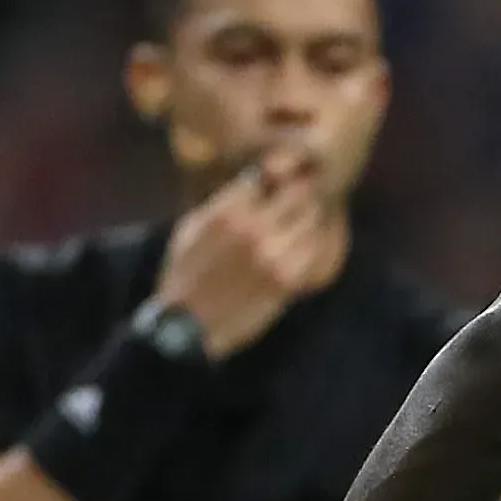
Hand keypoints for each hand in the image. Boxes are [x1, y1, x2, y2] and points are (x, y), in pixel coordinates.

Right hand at [157, 139, 348, 358]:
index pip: (269, 174)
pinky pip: (315, 250)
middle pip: (298, 191)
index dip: (278, 176)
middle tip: (302, 196)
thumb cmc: (184, 274)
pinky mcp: (288, 281)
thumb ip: (224, 202)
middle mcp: (254, 228)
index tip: (282, 179)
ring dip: (312, 216)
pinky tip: (306, 244)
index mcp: (228, 211)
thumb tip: (254, 183)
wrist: (185, 327)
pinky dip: (315, 242)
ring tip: (306, 218)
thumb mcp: (193, 227)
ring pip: (312, 219)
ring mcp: (275, 255)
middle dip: (302, 191)